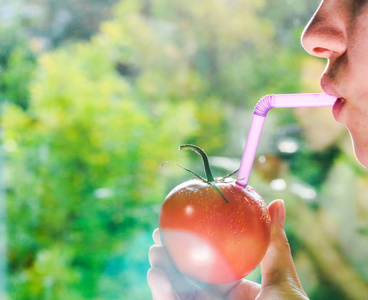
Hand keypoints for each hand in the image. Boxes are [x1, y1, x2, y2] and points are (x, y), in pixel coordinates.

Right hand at [147, 199, 308, 299]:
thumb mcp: (281, 278)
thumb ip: (275, 243)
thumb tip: (277, 201)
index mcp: (240, 293)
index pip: (213, 264)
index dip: (196, 244)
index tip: (182, 223)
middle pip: (189, 276)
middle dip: (171, 255)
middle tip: (159, 234)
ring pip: (177, 291)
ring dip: (162, 270)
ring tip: (154, 250)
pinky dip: (162, 292)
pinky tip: (155, 274)